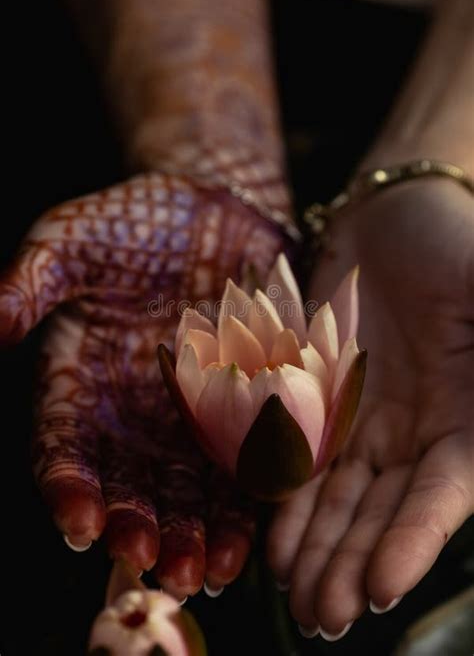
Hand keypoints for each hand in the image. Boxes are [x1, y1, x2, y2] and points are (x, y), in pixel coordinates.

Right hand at [1, 167, 283, 599]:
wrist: (214, 207)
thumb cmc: (133, 222)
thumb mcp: (70, 239)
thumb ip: (29, 281)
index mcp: (80, 382)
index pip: (65, 447)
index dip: (70, 487)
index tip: (81, 522)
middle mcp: (131, 413)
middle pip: (129, 485)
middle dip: (138, 527)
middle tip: (148, 562)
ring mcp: (189, 416)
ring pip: (185, 493)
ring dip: (191, 536)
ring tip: (202, 573)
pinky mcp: (243, 410)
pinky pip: (241, 469)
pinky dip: (242, 510)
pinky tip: (246, 545)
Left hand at [268, 179, 473, 636]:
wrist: (393, 220)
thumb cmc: (453, 247)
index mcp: (469, 419)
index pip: (444, 493)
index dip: (416, 538)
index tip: (384, 585)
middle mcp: (420, 434)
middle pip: (387, 512)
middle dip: (356, 563)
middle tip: (325, 613)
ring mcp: (369, 424)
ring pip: (343, 500)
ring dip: (321, 550)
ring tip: (300, 598)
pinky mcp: (324, 405)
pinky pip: (306, 462)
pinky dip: (290, 504)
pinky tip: (275, 547)